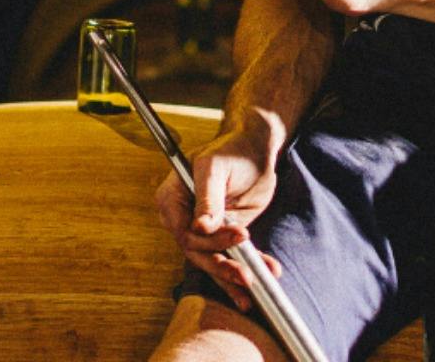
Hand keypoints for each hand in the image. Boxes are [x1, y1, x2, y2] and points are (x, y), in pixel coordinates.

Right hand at [155, 128, 284, 310]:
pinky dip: (245, 269)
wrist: (255, 149)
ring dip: (235, 276)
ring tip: (255, 284)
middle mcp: (182, 219)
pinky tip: (262, 279)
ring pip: (213, 261)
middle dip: (222, 266)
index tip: (240, 236)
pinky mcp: (222, 238)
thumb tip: (199, 228)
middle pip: (198, 252)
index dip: (209, 241)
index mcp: (171, 199)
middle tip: (246, 274)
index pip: (184, 232)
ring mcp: (202, 231)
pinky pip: (230, 258)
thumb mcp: (216, 168)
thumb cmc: (232, 150)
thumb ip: (208, 198)